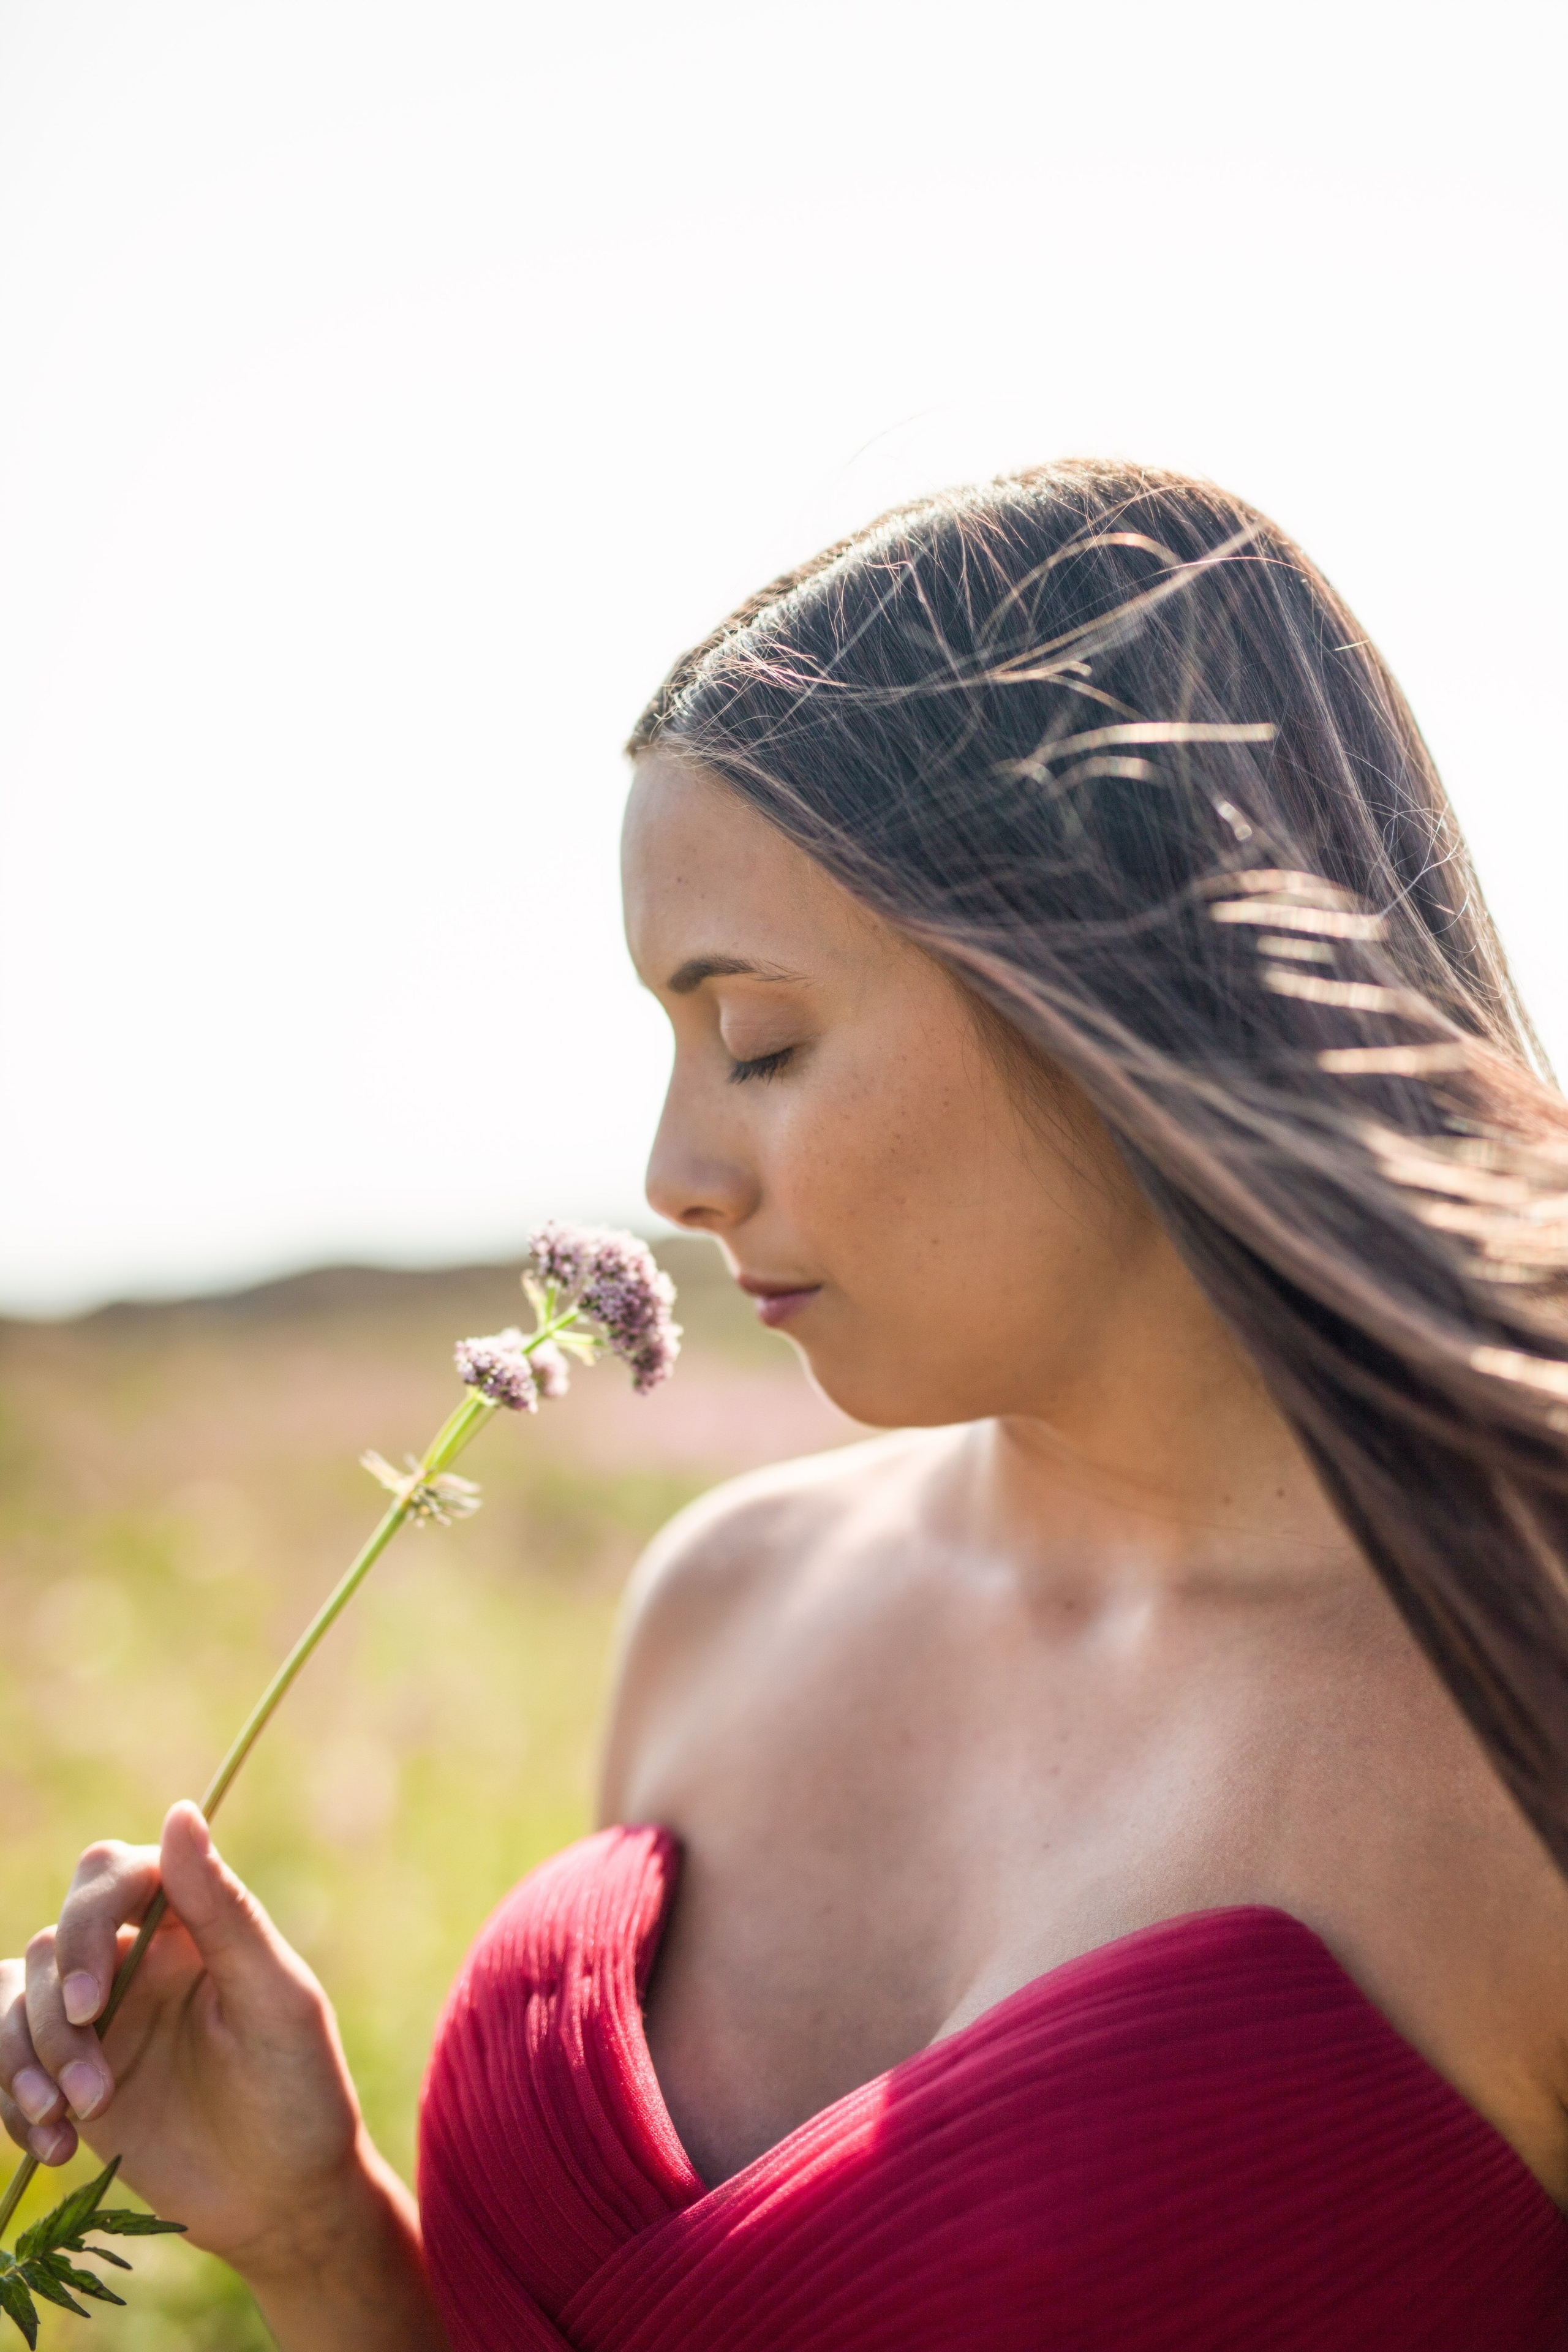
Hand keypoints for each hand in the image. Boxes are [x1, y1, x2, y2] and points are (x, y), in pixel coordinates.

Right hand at [0, 1803, 371, 2279]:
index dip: (88, 1926)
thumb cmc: (298, 2090)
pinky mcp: (69, 2076)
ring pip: (16, 1995)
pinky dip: (10, 2099)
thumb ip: (225, 1910)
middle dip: (54, 2011)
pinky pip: (4, 2060)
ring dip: (25, 2059)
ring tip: (72, 2122)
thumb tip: (181, 1810)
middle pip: (55, 1939)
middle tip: (92, 2090)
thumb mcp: (276, 2000)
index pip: (111, 1876)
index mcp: (191, 1921)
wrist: (284, 2199)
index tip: (92, 2004)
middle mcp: (137, 1957)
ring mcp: (98, 2017)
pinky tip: (55, 2148)